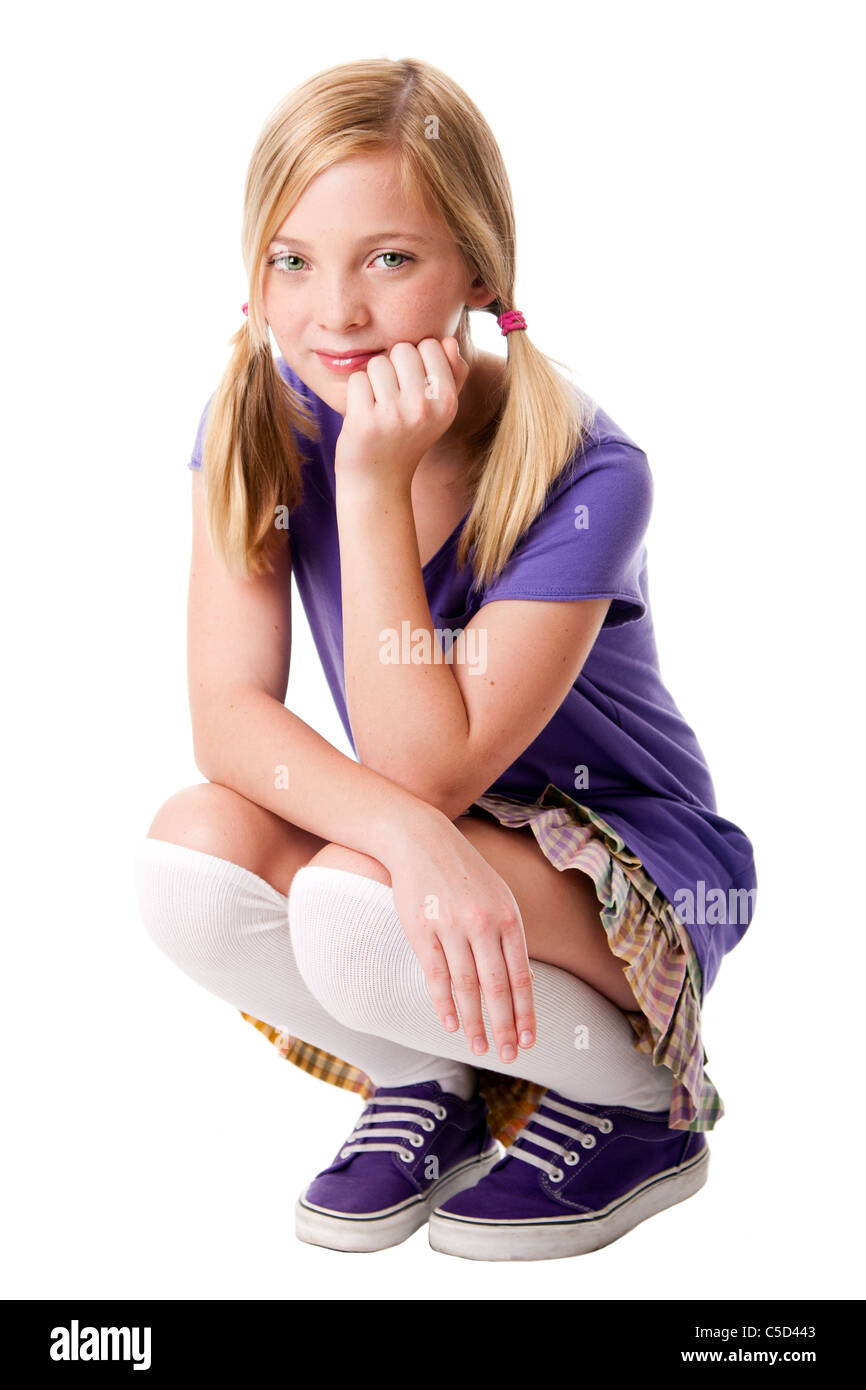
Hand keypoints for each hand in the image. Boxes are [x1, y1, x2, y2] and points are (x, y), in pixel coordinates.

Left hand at [334, 337, 470, 491]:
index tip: (413, 387)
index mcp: (448, 402)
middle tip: (393, 399)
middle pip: (402, 349)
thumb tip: (449, 341)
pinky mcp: (366, 422)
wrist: (379, 480)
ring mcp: (395, 416)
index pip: (430, 344)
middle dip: (393, 367)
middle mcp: (425, 408)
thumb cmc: (407, 436)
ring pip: (377, 363)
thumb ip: (451, 373)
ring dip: (373, 380)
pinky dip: (356, 394)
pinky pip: (357, 380)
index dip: (416, 361)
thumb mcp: (438, 409)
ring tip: (379, 408)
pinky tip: (364, 415)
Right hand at [385, 815, 536, 1064]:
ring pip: (466, 987)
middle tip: (508, 1056)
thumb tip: (524, 979)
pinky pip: (436, 975)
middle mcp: (483, 924)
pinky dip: (444, 1003)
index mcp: (508, 917)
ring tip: (480, 1048)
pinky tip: (450, 1024)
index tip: (529, 1040)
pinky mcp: (421, 930)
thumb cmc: (464, 872)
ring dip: (474, 1023)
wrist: (421, 840)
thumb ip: (510, 936)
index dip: (526, 1012)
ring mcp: (451, 927)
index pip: (521, 976)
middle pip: (497, 987)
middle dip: (504, 1026)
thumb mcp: (499, 896)